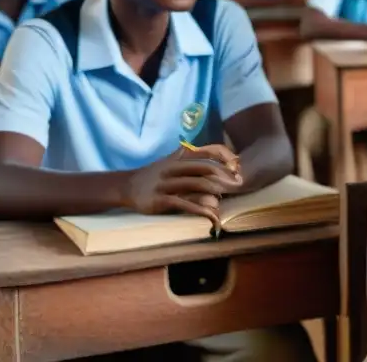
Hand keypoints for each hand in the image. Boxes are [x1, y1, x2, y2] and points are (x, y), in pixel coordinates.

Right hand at [122, 144, 243, 226]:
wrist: (127, 186)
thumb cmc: (155, 174)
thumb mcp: (172, 160)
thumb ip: (192, 157)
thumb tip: (219, 155)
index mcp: (180, 156)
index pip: (209, 150)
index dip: (226, 157)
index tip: (237, 167)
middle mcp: (174, 167)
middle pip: (205, 167)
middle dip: (225, 176)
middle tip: (238, 184)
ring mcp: (167, 183)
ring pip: (196, 185)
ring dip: (214, 193)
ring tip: (224, 200)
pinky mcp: (161, 200)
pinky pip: (185, 204)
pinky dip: (201, 210)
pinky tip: (211, 216)